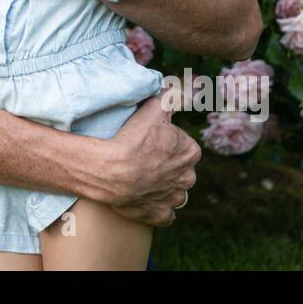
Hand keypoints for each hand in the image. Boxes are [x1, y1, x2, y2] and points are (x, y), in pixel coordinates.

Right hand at [97, 95, 199, 225]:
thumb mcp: (154, 108)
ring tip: (140, 176)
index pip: (183, 145)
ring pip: (173, 191)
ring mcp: (173, 198)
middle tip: (143, 157)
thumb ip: (170, 96)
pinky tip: (143, 197)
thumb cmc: (132, 137)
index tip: (149, 139)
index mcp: (190, 153)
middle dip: (166, 164)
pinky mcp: (159, 215)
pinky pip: (164, 213)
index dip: (166, 141)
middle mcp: (187, 177)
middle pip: (179, 168)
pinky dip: (156, 206)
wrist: (111, 170)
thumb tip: (177, 88)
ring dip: (161, 186)